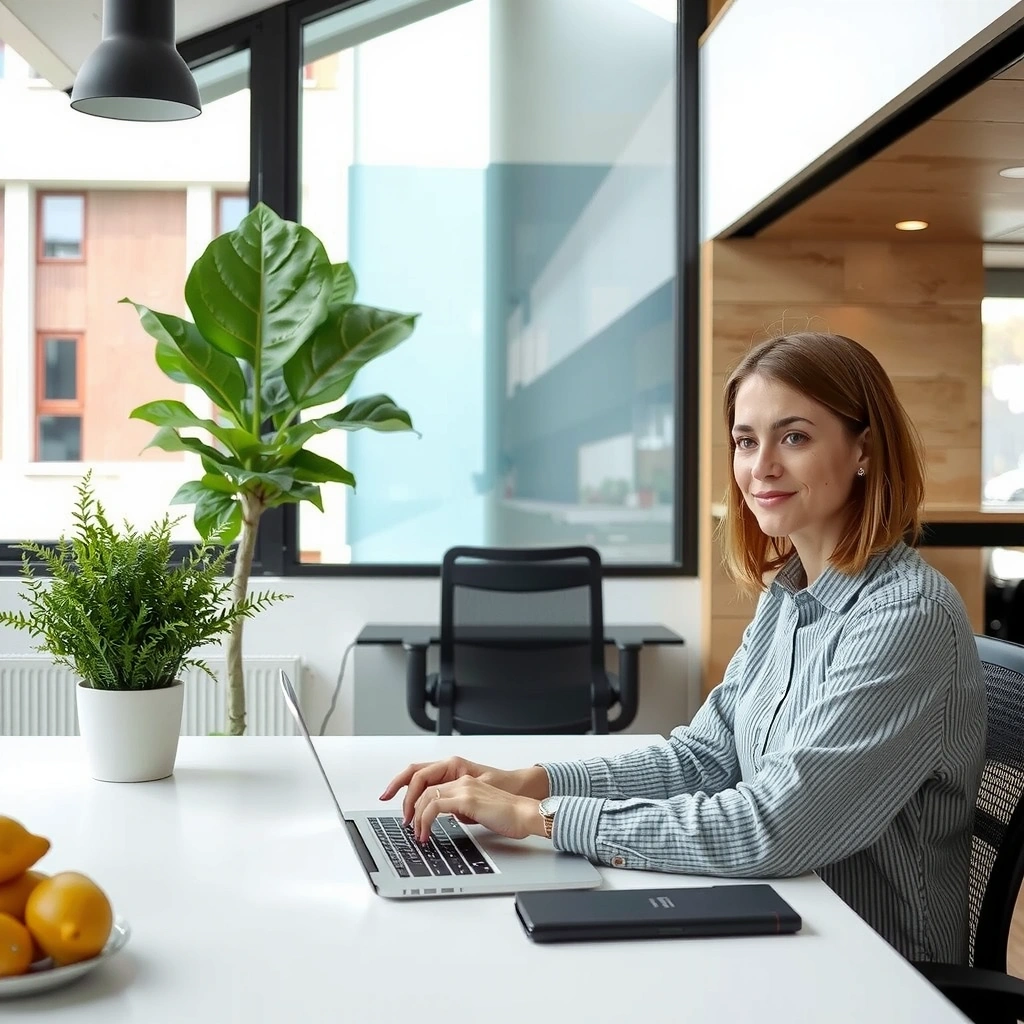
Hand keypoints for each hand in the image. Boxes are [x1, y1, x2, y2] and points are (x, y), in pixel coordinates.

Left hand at [411, 777, 543, 843]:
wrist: (526, 815)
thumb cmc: (509, 816)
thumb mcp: (479, 811)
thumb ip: (463, 809)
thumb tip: (448, 819)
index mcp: (465, 782)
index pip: (431, 784)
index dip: (415, 798)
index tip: (409, 814)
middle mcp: (462, 781)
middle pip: (424, 788)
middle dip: (411, 808)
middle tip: (409, 827)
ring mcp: (464, 789)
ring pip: (426, 796)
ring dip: (417, 817)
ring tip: (418, 834)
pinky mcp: (467, 799)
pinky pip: (435, 806)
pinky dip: (425, 820)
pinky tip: (426, 833)